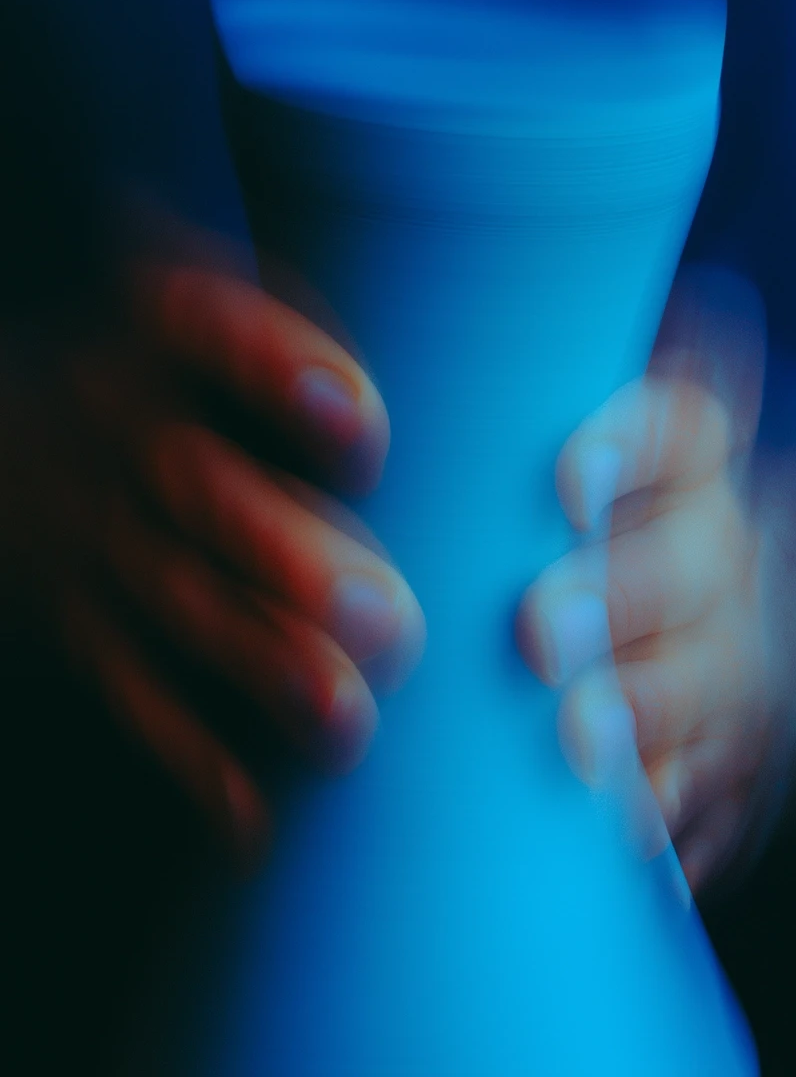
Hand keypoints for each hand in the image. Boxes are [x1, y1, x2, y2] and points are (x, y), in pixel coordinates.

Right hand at [1, 235, 424, 863]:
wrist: (0, 432)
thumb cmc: (156, 362)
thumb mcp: (189, 293)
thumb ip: (281, 302)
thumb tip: (456, 272)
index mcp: (155, 332)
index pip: (208, 331)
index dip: (279, 372)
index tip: (366, 427)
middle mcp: (121, 429)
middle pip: (202, 495)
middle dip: (289, 559)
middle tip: (390, 617)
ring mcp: (94, 532)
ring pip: (175, 604)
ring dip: (257, 666)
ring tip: (346, 721)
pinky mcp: (81, 620)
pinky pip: (127, 687)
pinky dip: (186, 758)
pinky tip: (251, 818)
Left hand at [516, 271, 785, 894]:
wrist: (699, 600)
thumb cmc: (603, 506)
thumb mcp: (587, 435)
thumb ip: (529, 378)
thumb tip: (426, 280)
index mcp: (685, 460)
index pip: (684, 428)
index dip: (630, 448)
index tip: (562, 480)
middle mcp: (713, 551)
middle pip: (690, 565)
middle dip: (620, 595)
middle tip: (539, 629)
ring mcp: (722, 654)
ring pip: (701, 681)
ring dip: (641, 712)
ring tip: (575, 743)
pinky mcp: (714, 747)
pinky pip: (700, 782)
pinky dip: (659, 809)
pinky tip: (613, 829)